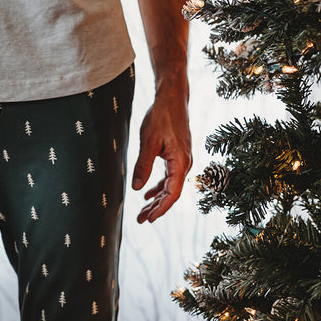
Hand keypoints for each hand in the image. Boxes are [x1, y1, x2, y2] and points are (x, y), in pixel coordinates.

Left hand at [131, 82, 191, 222]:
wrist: (173, 99)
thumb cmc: (161, 117)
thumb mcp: (148, 142)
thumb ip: (143, 166)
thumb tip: (136, 188)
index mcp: (180, 162)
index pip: (173, 193)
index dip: (161, 208)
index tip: (149, 218)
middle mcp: (185, 164)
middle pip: (171, 193)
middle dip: (156, 208)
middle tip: (140, 220)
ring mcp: (182, 161)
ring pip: (170, 187)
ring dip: (156, 199)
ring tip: (142, 211)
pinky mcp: (177, 157)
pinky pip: (169, 178)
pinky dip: (158, 187)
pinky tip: (147, 194)